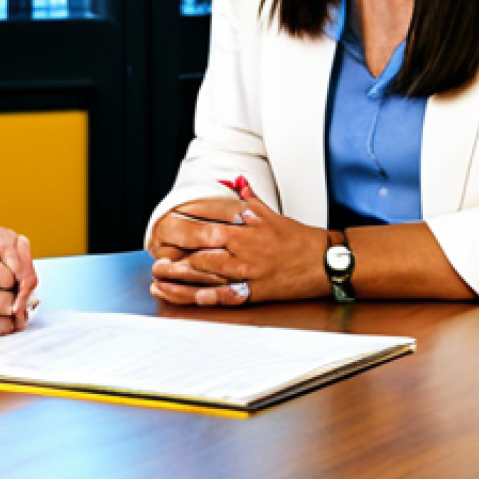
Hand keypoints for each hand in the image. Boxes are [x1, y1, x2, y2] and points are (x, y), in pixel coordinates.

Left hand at [149, 183, 328, 306]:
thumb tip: (235, 181)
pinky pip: (225, 295)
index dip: (184, 217)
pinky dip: (204, 296)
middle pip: (201, 244)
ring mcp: (248, 270)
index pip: (207, 216)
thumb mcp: (271, 213)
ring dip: (180, 273)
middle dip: (175, 247)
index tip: (165, 220)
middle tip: (154, 249)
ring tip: (159, 274)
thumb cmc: (297, 238)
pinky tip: (186, 296)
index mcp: (245, 224)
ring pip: (207, 271)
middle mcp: (243, 246)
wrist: (325, 262)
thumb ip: (249, 198)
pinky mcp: (254, 291)